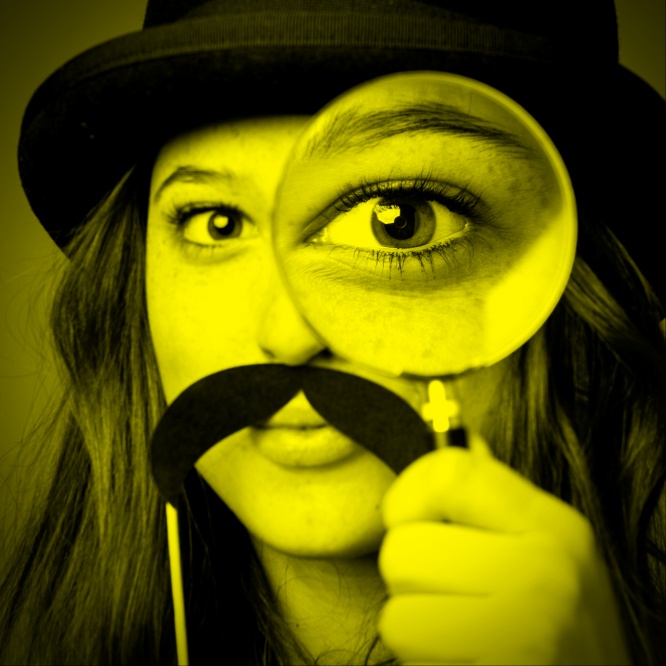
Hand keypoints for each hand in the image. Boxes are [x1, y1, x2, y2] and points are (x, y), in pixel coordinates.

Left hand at [377, 433, 631, 664]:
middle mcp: (545, 572)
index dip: (407, 493)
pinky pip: (408, 651)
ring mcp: (524, 630)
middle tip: (446, 592)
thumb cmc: (560, 624)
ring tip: (457, 629)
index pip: (448, 473)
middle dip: (410, 575)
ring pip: (396, 611)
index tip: (405, 517)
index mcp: (553, 525)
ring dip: (415, 622)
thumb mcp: (545, 548)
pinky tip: (463, 656)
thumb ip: (493, 497)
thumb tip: (454, 445)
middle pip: (404, 548)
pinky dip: (423, 658)